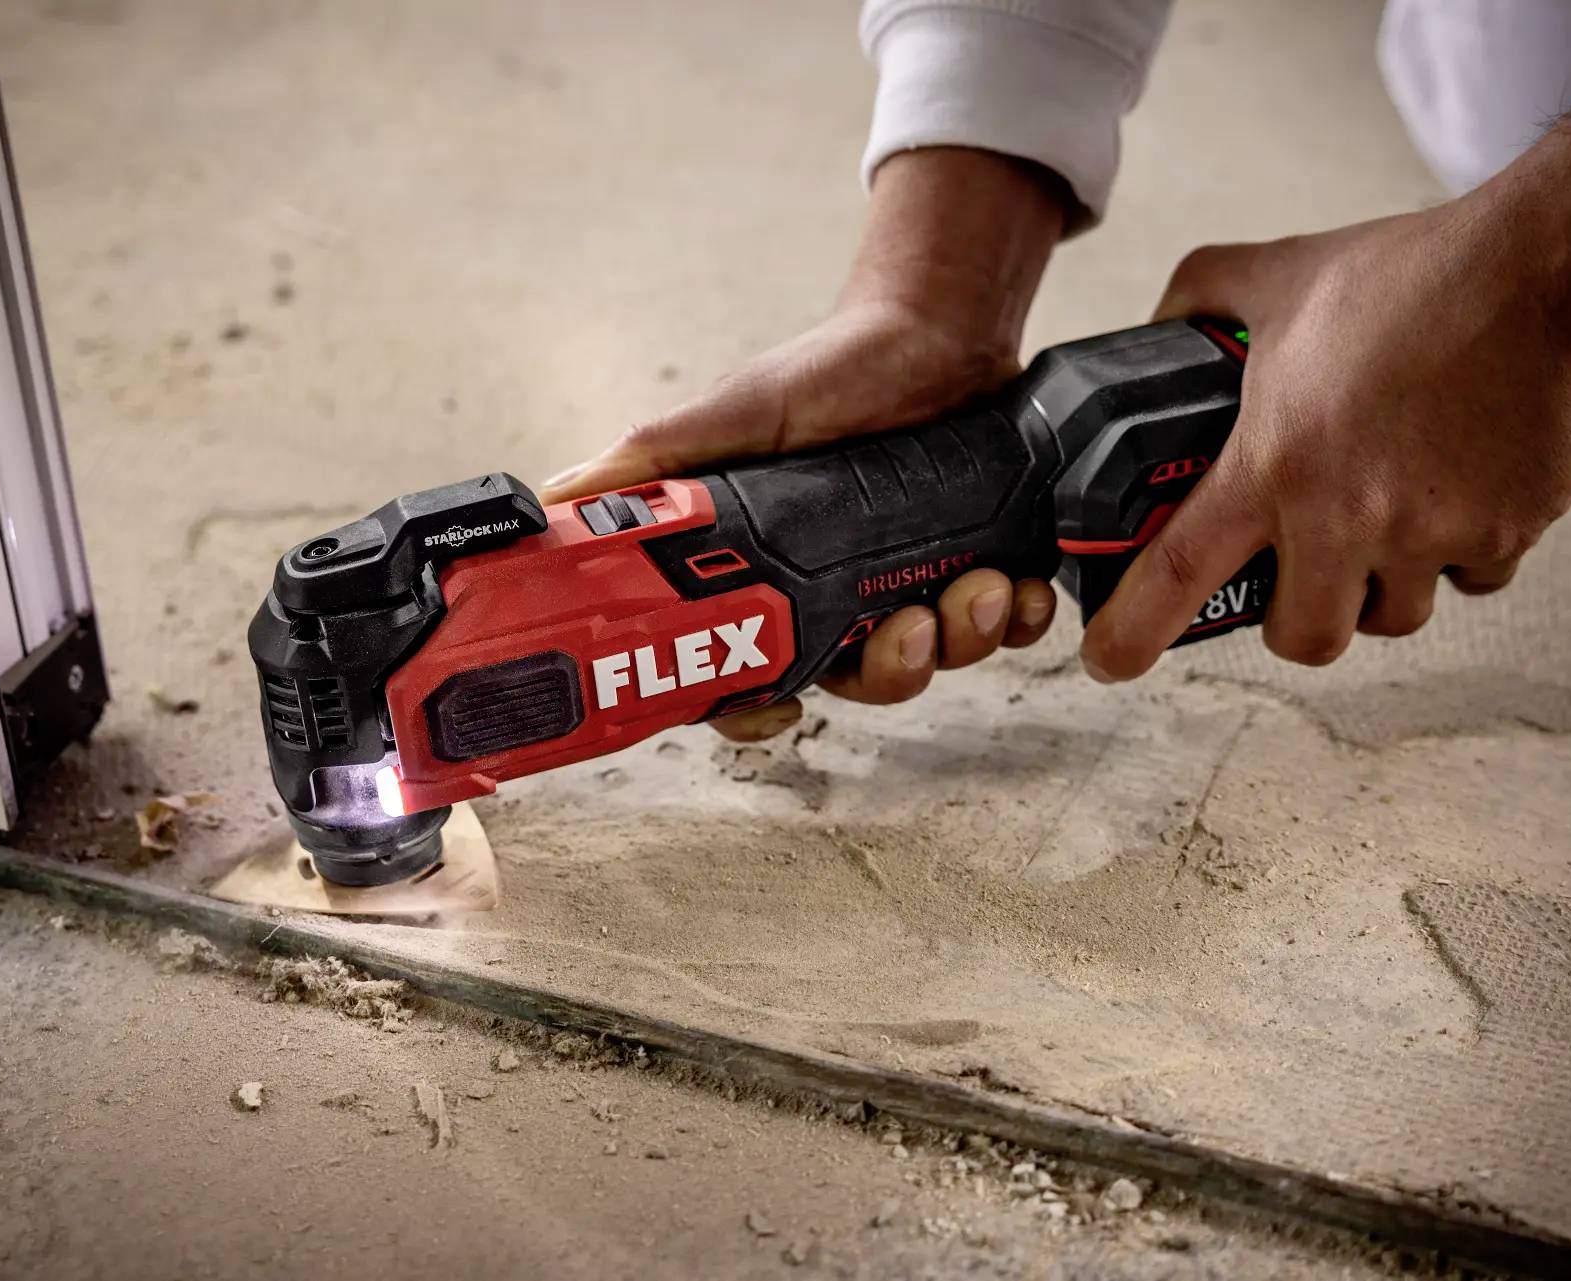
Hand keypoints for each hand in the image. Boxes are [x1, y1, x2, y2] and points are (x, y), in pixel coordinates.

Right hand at [543, 149, 1070, 739]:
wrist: (933, 329)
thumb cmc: (825, 373)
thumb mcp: (730, 416)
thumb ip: (651, 465)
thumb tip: (549, 504)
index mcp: (771, 580)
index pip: (746, 675)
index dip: (755, 708)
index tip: (783, 705)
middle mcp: (839, 596)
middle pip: (856, 683)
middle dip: (890, 669)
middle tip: (907, 627)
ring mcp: (912, 585)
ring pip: (935, 660)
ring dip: (961, 639)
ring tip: (979, 584)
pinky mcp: (982, 566)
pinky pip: (1004, 626)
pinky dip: (1017, 617)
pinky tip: (1021, 585)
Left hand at [1080, 65, 1570, 680]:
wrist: (1546, 269)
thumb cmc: (1413, 272)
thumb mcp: (1281, 271)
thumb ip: (1204, 296)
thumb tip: (1160, 323)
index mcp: (1273, 463)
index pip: (1178, 572)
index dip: (1132, 631)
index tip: (1106, 662)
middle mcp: (1346, 516)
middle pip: (1306, 638)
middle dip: (1298, 624)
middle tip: (1299, 584)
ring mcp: (1430, 534)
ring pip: (1395, 616)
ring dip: (1381, 589)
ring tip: (1385, 525)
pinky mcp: (1506, 534)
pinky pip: (1474, 579)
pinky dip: (1463, 552)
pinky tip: (1459, 491)